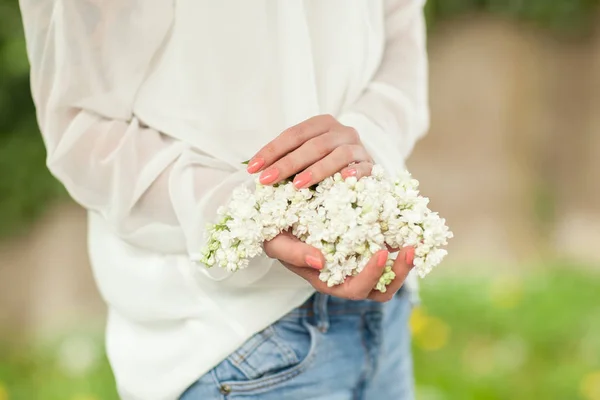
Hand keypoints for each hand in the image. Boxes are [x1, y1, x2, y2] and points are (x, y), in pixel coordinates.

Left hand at [247, 114, 373, 187]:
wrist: (364, 171)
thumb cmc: (328, 165)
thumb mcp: (307, 156)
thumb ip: (288, 159)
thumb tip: (256, 170)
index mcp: (322, 124)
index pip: (294, 134)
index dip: (272, 150)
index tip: (252, 168)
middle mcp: (342, 131)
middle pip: (313, 145)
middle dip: (287, 163)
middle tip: (267, 179)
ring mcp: (359, 147)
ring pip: (338, 154)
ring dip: (316, 170)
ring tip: (297, 185)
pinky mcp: (371, 165)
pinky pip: (363, 167)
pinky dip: (353, 172)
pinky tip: (342, 179)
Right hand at [263, 231, 414, 301]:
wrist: (278, 215)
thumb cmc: (274, 233)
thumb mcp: (276, 242)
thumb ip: (294, 253)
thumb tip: (319, 261)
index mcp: (327, 281)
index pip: (354, 290)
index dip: (371, 277)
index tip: (381, 253)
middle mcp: (346, 276)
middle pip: (380, 291)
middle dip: (400, 273)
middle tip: (410, 248)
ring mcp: (358, 263)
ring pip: (390, 276)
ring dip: (405, 263)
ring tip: (416, 240)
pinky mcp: (365, 245)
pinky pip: (389, 252)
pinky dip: (400, 243)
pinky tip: (408, 224)